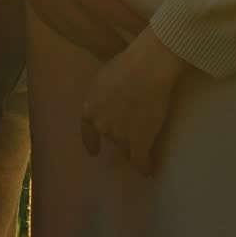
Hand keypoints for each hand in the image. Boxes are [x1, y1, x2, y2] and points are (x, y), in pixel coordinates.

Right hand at [0, 0, 146, 59]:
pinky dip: (74, 39)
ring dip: (95, 49)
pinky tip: (80, 40)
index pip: (108, 9)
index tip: (150, 37)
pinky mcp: (33, 1)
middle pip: (92, 32)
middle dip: (115, 48)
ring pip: (74, 35)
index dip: (130, 24)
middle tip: (137, 63)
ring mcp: (43, 3)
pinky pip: (58, 29)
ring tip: (114, 61)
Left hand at [80, 26, 182, 175]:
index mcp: (90, 107)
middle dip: (118, 134)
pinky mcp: (140, 141)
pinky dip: (144, 167)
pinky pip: (140, 160)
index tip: (94, 152)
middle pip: (110, 135)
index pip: (87, 129)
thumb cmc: (126, 64)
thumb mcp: (104, 78)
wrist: (147, 68)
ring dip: (132, 147)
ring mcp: (120, 135)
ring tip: (142, 149)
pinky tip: (148, 172)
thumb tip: (110, 101)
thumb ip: (103, 96)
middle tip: (131, 131)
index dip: (91, 141)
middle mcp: (102, 124)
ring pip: (126, 147)